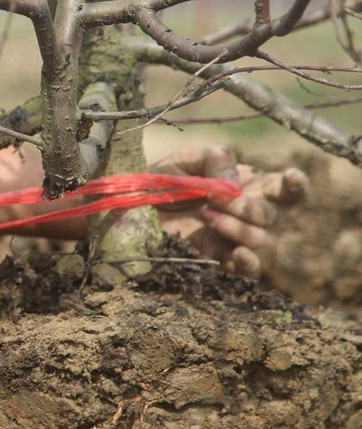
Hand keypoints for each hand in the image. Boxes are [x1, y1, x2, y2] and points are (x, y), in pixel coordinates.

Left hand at [152, 145, 306, 276]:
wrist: (133, 206)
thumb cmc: (163, 179)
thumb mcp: (186, 159)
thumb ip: (215, 160)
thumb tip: (235, 183)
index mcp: (246, 184)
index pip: (285, 188)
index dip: (295, 185)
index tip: (291, 178)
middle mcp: (246, 212)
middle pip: (269, 214)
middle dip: (246, 207)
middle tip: (213, 199)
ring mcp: (234, 236)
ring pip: (259, 237)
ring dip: (234, 226)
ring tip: (204, 215)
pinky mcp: (219, 257)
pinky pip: (248, 269)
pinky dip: (249, 262)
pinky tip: (239, 253)